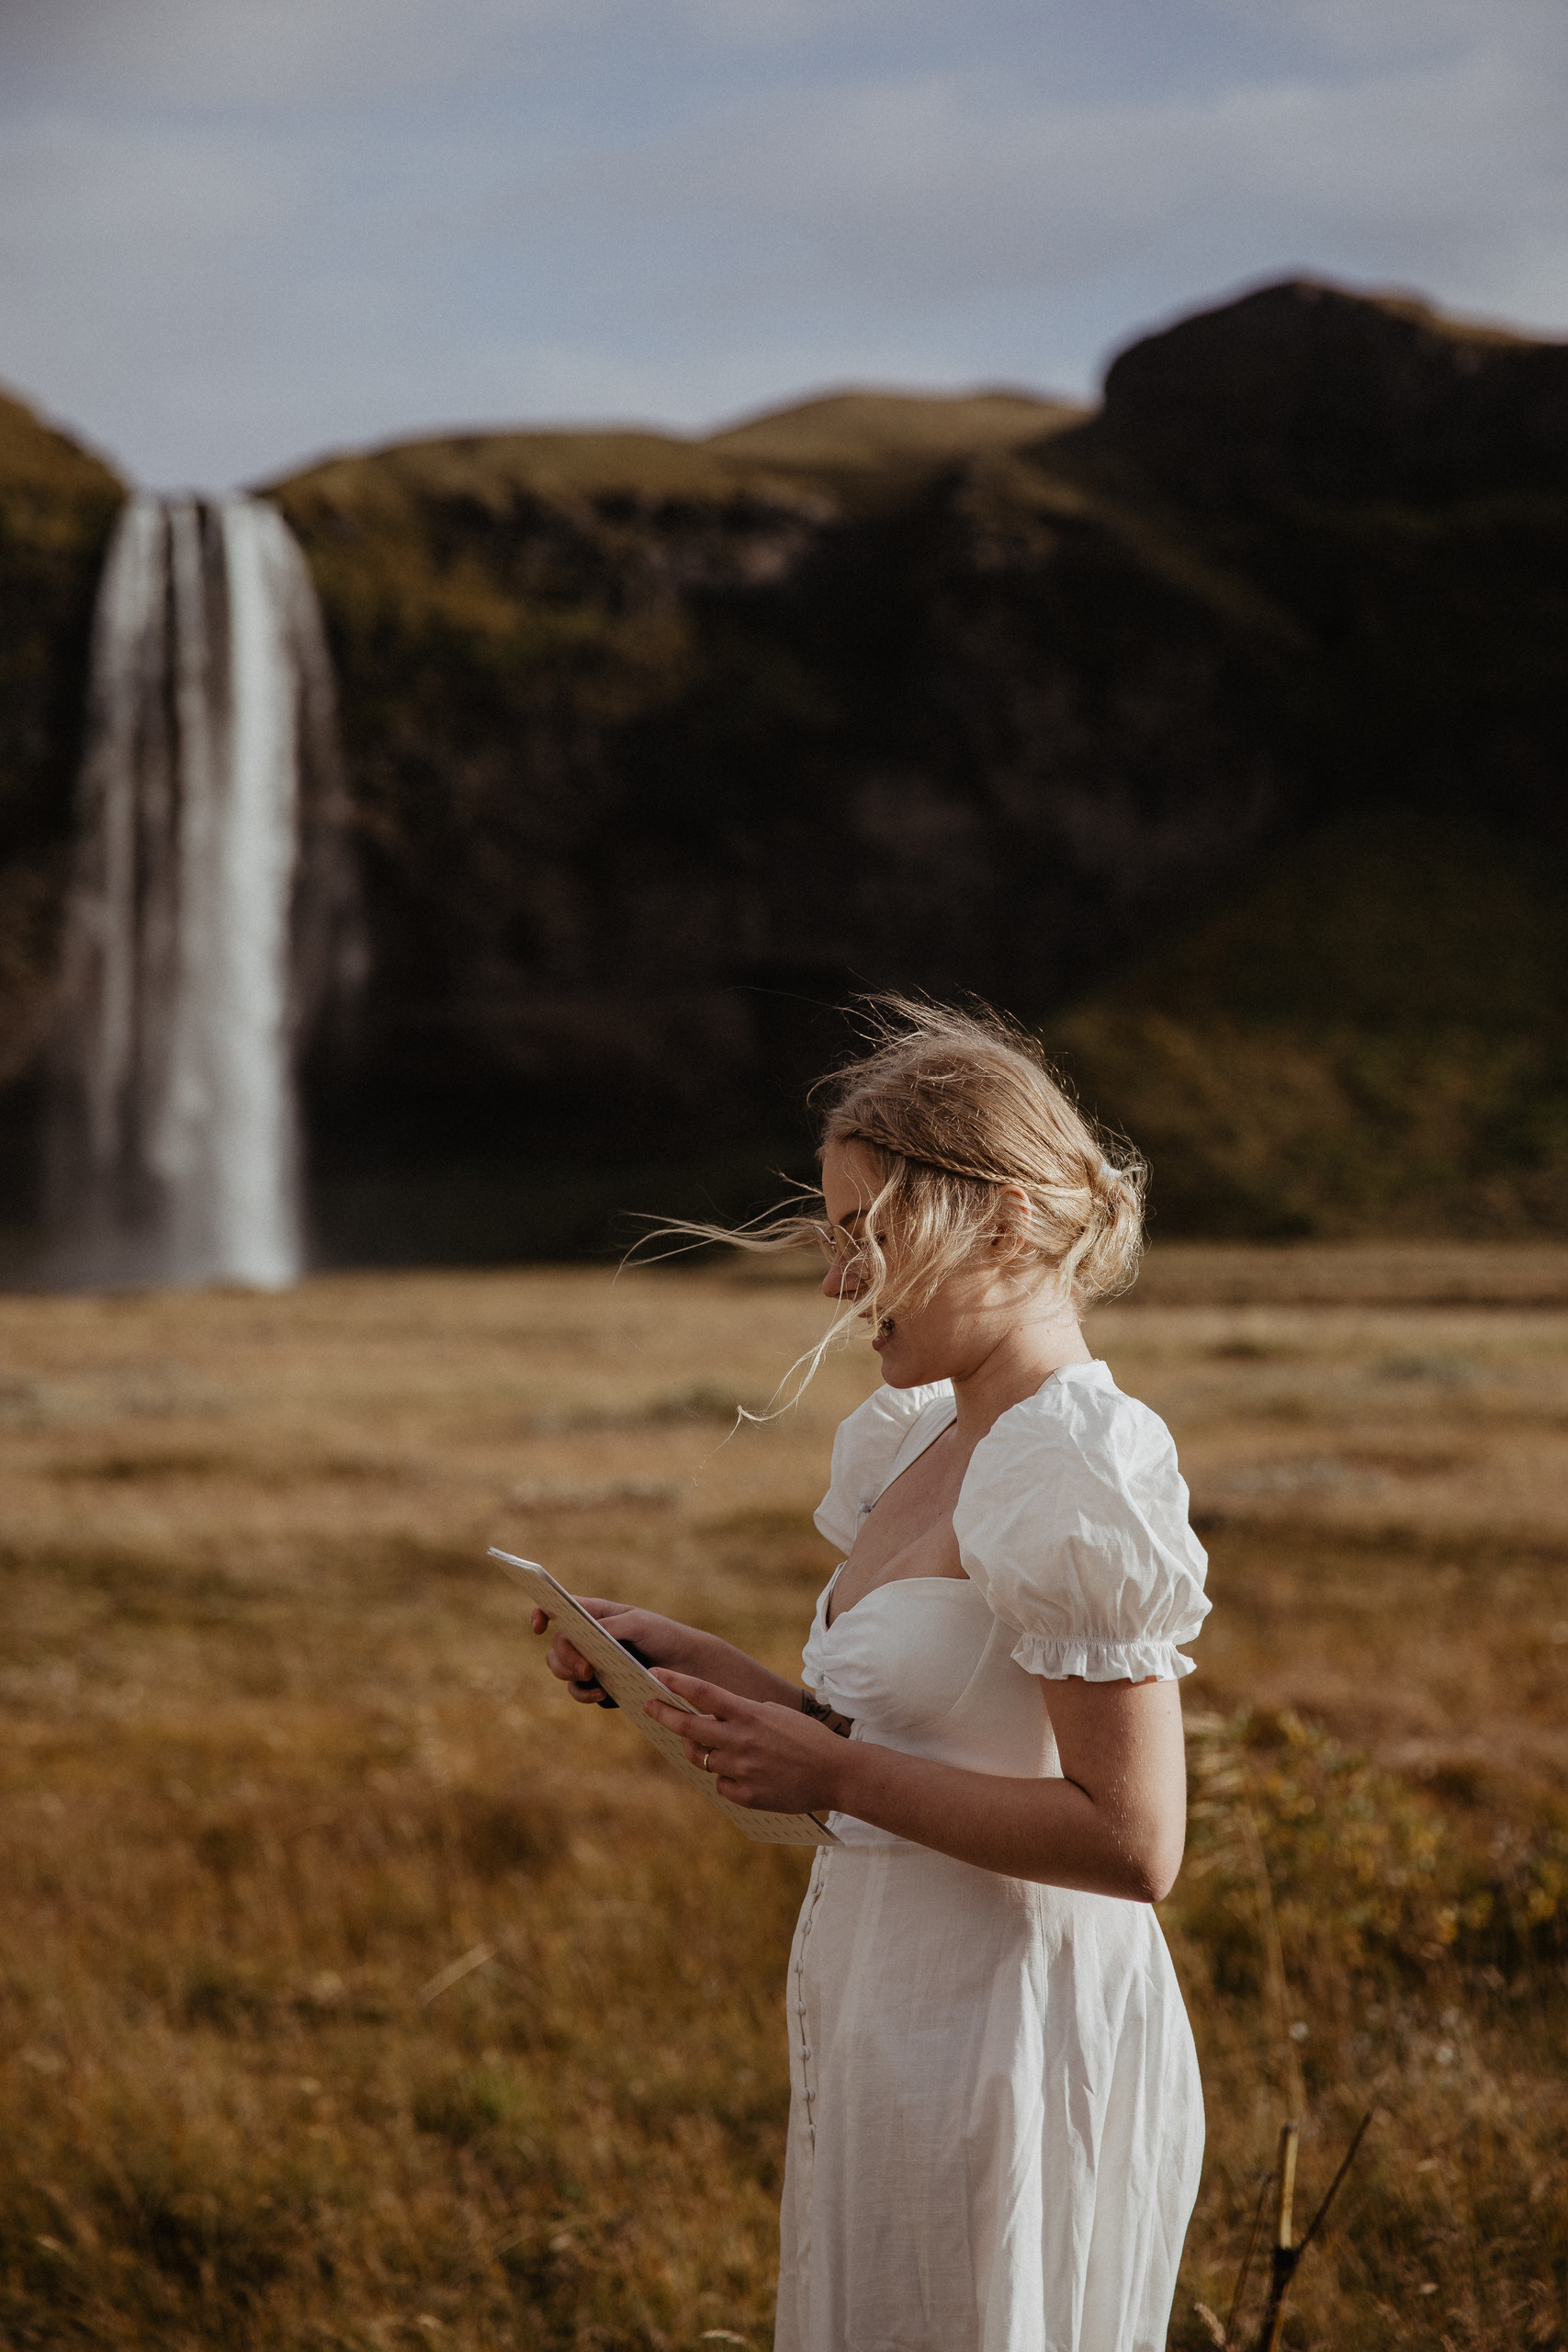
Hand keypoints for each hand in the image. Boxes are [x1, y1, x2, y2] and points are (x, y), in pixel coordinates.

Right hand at [529, 1598, 709, 1705]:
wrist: (688, 1667)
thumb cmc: (664, 1635)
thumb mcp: (641, 1623)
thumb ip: (612, 1626)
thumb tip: (586, 1636)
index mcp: (596, 1614)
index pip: (560, 1609)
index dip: (541, 1613)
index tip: (539, 1627)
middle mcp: (589, 1639)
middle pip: (555, 1647)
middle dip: (564, 1658)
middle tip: (586, 1668)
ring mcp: (593, 1664)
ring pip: (561, 1672)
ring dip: (571, 1677)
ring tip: (594, 1682)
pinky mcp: (601, 1687)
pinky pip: (581, 1693)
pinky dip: (587, 1695)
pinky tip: (603, 1695)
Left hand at [644, 1670, 849, 1814]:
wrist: (836, 1772)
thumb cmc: (806, 1738)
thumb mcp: (774, 1714)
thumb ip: (741, 1714)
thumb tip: (709, 1719)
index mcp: (749, 1714)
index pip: (703, 1693)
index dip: (675, 1683)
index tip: (655, 1674)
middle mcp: (741, 1740)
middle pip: (689, 1727)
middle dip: (664, 1714)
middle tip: (649, 1707)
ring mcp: (742, 1769)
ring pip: (702, 1759)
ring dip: (704, 1752)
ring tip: (718, 1748)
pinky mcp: (747, 1795)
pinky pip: (720, 1785)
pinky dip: (726, 1778)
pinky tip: (744, 1774)